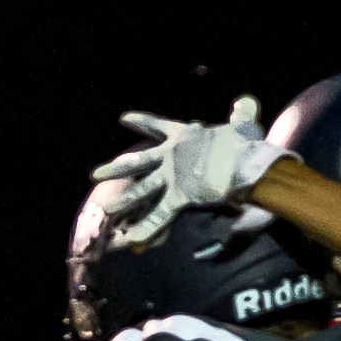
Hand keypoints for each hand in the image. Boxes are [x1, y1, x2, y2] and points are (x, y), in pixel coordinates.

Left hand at [90, 98, 291, 245]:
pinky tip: (132, 239)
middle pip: (138, 162)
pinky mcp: (179, 196)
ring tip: (105, 209)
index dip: (141, 122)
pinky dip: (147, 228)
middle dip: (115, 168)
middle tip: (95, 173)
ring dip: (124, 202)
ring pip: (142, 190)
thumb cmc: (245, 145)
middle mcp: (171, 155)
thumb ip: (241, 114)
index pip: (157, 126)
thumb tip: (246, 101)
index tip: (124, 119)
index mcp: (185, 136)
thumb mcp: (244, 126)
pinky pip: (160, 215)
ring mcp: (172, 176)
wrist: (244, 162)